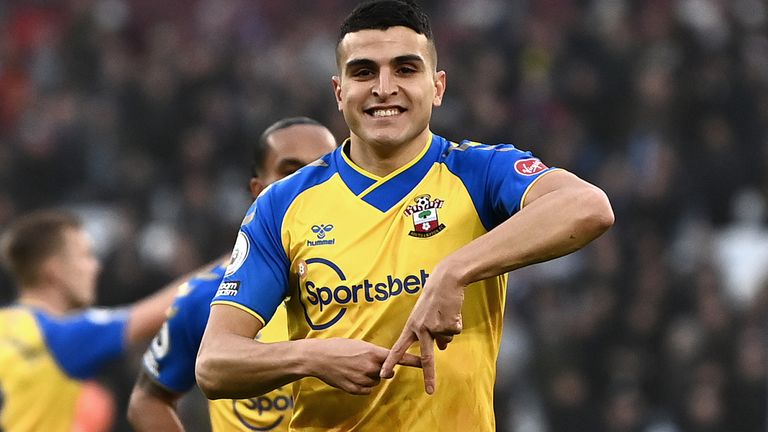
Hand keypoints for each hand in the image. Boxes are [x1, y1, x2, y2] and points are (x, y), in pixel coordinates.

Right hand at [307, 338, 421, 395]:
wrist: (317, 357)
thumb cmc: (337, 347)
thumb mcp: (358, 345)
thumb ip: (373, 353)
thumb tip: (384, 361)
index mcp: (372, 352)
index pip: (398, 357)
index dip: (413, 361)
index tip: (427, 363)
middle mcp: (370, 366)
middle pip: (387, 373)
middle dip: (381, 370)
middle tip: (365, 362)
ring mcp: (362, 378)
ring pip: (376, 382)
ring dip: (369, 377)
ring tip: (353, 368)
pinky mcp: (354, 389)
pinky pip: (367, 390)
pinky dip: (361, 385)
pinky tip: (350, 376)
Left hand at [380, 264, 464, 393]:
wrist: (445, 281)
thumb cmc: (434, 297)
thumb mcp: (426, 316)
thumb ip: (430, 334)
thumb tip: (442, 349)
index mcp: (411, 326)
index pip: (398, 348)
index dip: (390, 362)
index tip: (383, 374)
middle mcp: (420, 329)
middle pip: (426, 357)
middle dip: (429, 376)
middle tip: (430, 391)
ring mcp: (434, 327)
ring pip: (446, 339)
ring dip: (449, 328)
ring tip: (446, 312)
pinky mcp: (448, 324)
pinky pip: (455, 330)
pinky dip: (456, 322)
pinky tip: (452, 311)